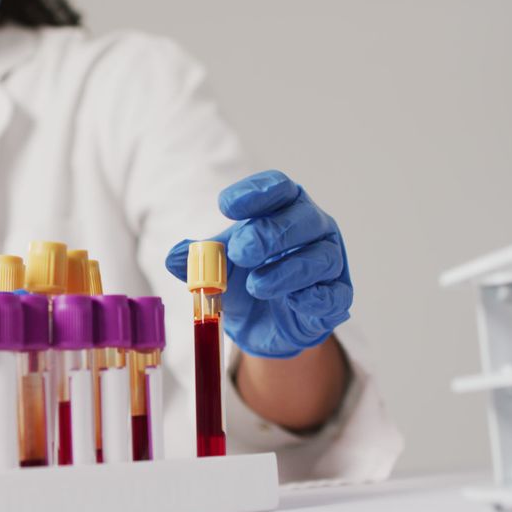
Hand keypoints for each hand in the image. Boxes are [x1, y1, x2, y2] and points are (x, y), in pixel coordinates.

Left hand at [166, 170, 351, 358]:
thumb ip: (197, 260)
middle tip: (239, 250)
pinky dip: (314, 297)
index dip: (255, 193)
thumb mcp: (216, 268)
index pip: (278, 188)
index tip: (225, 206)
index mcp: (284, 207)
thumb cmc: (245, 278)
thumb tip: (175, 257)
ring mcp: (329, 261)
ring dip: (287, 271)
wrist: (264, 323)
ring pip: (320, 257)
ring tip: (255, 285)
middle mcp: (313, 228)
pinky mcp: (337, 298)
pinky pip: (334, 294)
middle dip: (270, 233)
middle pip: (301, 218)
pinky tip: (294, 301)